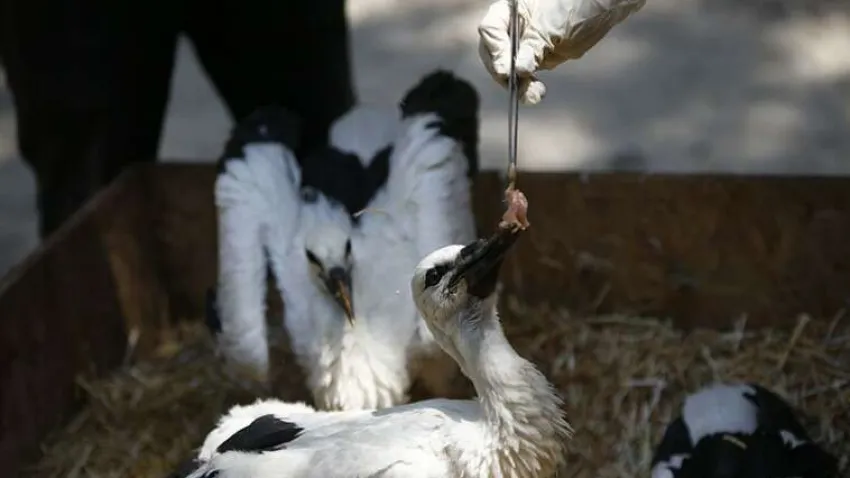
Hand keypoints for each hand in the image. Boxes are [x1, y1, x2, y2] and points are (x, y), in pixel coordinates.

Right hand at [478, 0, 646, 103]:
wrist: (601, 10)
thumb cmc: (574, 6)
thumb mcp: (550, 26)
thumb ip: (532, 47)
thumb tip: (518, 70)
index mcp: (509, 11)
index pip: (491, 30)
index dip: (496, 50)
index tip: (505, 70)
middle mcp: (510, 29)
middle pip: (494, 54)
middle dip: (505, 72)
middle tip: (516, 83)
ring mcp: (521, 46)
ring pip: (508, 71)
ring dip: (518, 86)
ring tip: (533, 95)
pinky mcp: (534, 61)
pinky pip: (524, 79)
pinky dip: (528, 89)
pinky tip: (536, 94)